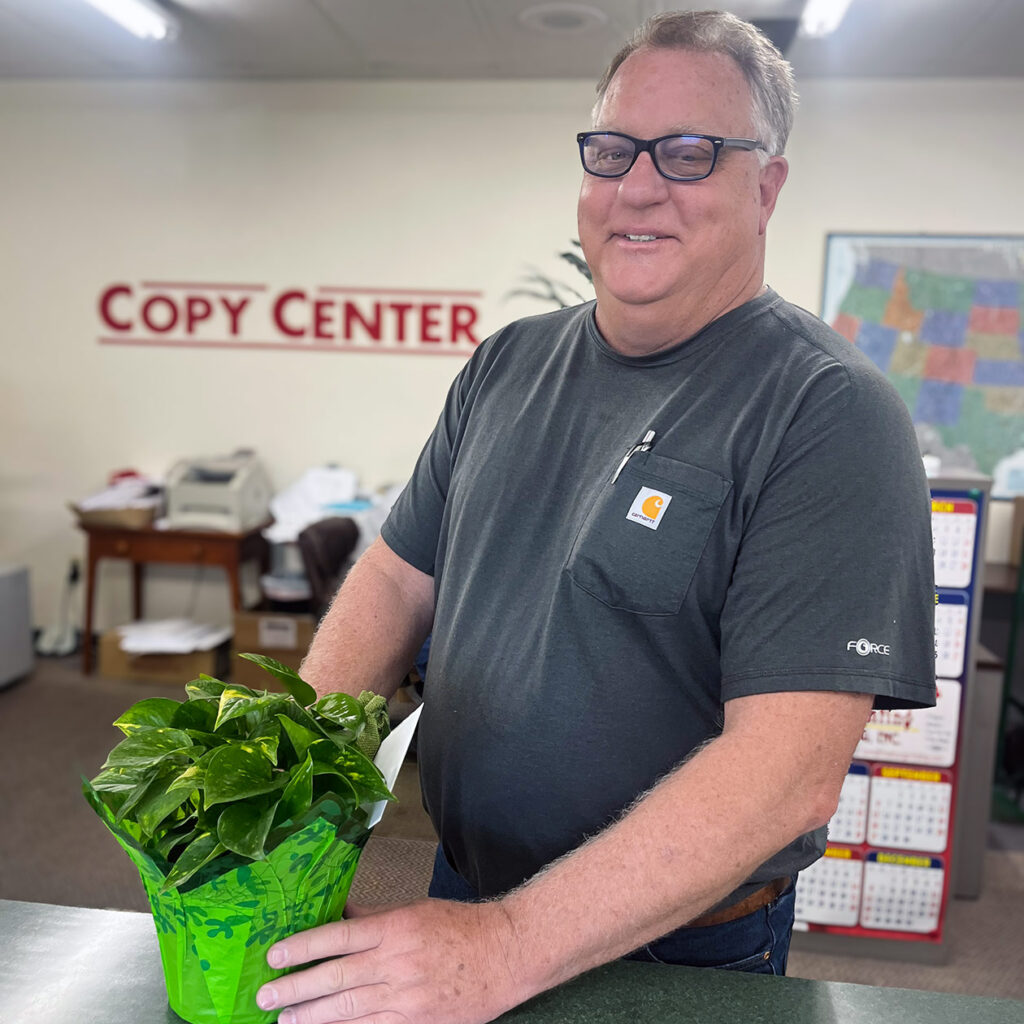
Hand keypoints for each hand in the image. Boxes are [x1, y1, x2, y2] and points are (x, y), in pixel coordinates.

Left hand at [256, 898, 528, 1023]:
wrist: (506, 955)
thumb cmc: (461, 928)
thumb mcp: (415, 911)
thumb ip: (375, 918)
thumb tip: (339, 917)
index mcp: (396, 928)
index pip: (339, 937)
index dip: (304, 947)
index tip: (275, 955)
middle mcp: (397, 962)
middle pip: (337, 978)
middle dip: (296, 988)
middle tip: (265, 995)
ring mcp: (406, 998)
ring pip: (349, 1011)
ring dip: (312, 1017)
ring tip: (284, 1020)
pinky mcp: (416, 1023)